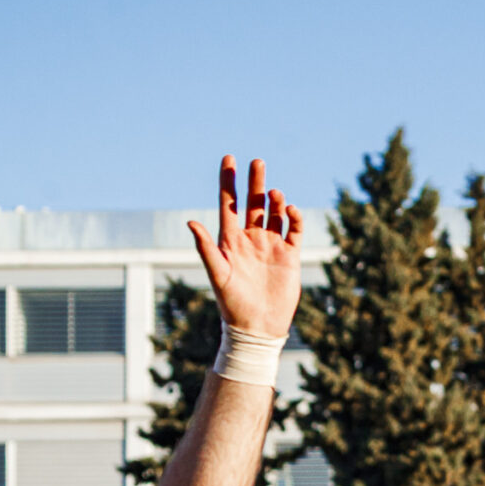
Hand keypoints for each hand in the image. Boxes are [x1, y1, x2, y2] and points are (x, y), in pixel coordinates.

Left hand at [188, 156, 304, 340]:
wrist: (258, 327)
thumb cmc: (232, 304)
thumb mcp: (217, 274)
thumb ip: (206, 248)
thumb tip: (190, 222)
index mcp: (230, 240)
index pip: (229, 204)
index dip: (228, 182)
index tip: (229, 159)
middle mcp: (251, 238)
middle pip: (253, 203)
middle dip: (255, 182)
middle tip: (257, 161)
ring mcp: (271, 245)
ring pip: (274, 213)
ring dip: (274, 200)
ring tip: (274, 193)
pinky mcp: (290, 255)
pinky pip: (294, 230)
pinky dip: (294, 218)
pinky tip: (291, 210)